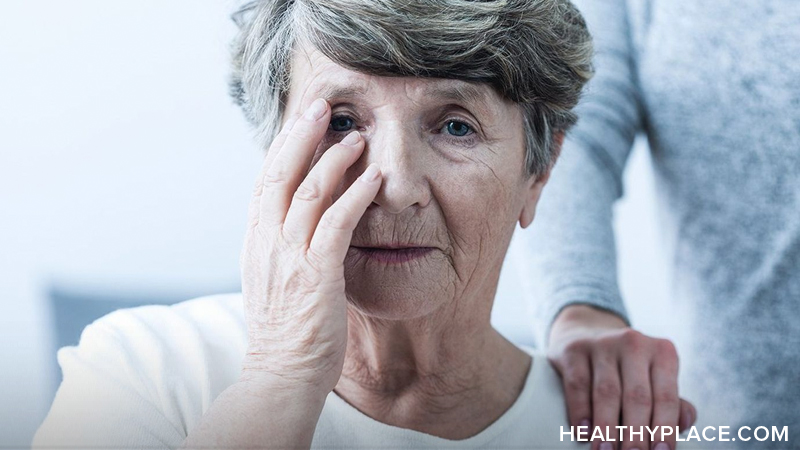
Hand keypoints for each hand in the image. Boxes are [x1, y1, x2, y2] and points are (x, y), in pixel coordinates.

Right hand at [239, 98, 381, 394]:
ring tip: (357, 136)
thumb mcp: (272, 281)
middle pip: (280, 174)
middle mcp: (267, 243)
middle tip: (322, 105)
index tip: (301, 120)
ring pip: (307, 192)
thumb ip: (280, 247)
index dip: (283, 147)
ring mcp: (289, 257)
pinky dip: (355, 196)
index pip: (265, 182)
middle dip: (301, 135)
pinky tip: (373, 178)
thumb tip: (294, 222)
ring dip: (333, 160)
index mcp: (256, 243)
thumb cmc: (285, 332)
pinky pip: (336, 224)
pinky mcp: (316, 275)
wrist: (281, 375)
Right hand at [548, 305, 696, 449]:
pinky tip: (584, 433)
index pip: (666, 396)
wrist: (587, 331)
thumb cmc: (628, 367)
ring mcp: (602, 344)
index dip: (664, 428)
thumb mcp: (653, 377)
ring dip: (606, 428)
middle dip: (635, 433)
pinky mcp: (573, 349)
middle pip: (637, 396)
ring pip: (606, 392)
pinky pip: (577, 384)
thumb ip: (672, 403)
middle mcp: (634, 343)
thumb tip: (685, 422)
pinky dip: (580, 411)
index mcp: (662, 352)